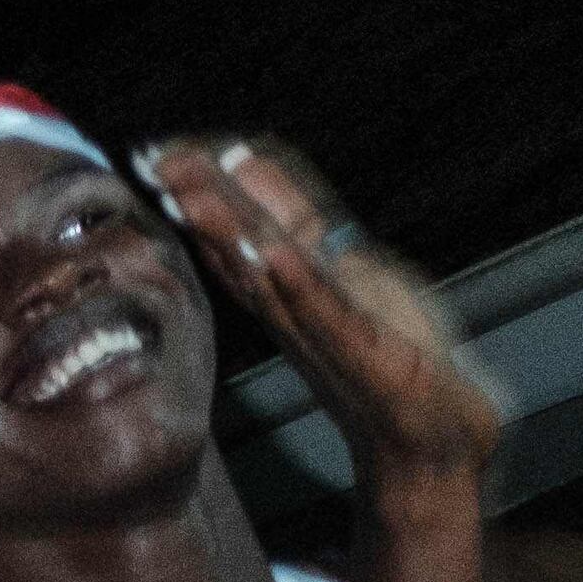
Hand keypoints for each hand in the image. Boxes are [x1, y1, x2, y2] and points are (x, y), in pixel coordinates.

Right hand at [142, 135, 500, 494]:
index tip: (163, 151)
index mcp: (287, 279)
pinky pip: (327, 317)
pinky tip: (278, 260)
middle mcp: (292, 303)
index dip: (208, 185)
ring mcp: (324, 329)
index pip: (241, 223)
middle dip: (201, 201)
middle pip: (240, 244)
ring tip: (196, 199)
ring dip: (230, 238)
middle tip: (158, 162)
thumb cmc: (387, 348)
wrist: (425, 430)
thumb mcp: (342, 265)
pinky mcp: (364, 353)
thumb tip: (248, 158)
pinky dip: (300, 289)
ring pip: (267, 277)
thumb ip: (293, 215)